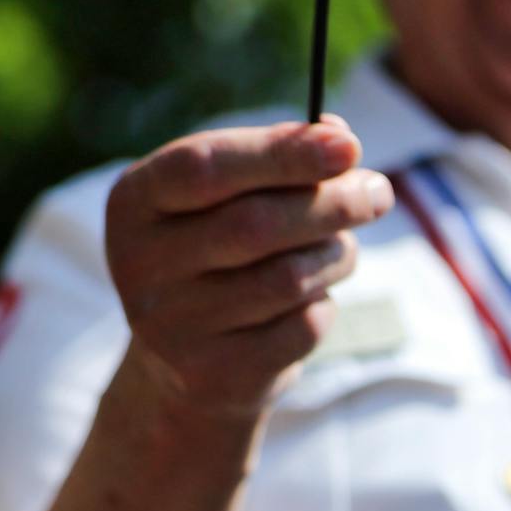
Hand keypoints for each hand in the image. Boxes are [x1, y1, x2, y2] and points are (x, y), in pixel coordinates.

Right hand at [103, 118, 392, 419]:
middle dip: (330, 203)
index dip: (279, 153)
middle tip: (377, 192)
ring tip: (339, 247)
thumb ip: (275, 157)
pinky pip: (299, 329)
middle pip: (254, 224)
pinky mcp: (213, 374)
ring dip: (334, 255)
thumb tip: (339, 136)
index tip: (349, 145)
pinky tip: (309, 300)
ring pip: (286, 279)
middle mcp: (138, 262)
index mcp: (133, 201)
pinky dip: (322, 306)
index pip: (203, 167)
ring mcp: (171, 325)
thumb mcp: (227, 195)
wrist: (183, 362)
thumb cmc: (217, 250)